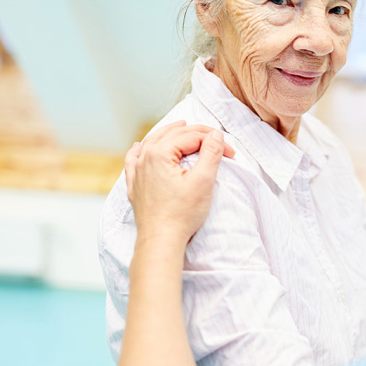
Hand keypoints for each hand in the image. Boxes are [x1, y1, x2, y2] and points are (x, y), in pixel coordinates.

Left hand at [124, 121, 235, 244]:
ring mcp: (137, 171)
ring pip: (153, 142)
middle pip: (174, 135)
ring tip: (182, 126)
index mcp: (160, 153)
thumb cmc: (182, 214)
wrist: (161, 239)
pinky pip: (134, 159)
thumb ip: (211, 153)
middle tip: (216, 140)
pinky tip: (140, 146)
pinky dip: (140, 149)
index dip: (215, 141)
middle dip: (198, 135)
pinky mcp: (134, 184)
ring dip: (170, 133)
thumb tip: (215, 135)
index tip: (231, 154)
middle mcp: (145, 157)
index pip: (193, 137)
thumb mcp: (204, 181)